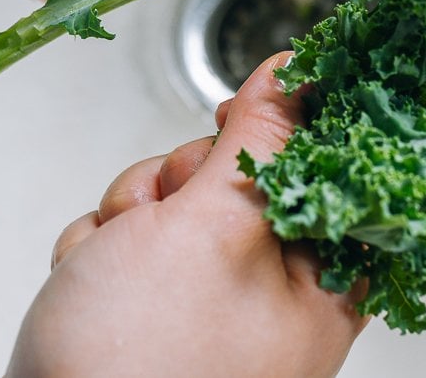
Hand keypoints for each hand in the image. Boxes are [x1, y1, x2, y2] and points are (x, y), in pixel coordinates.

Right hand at [5, 53, 368, 377]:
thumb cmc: (140, 367)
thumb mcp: (213, 230)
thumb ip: (260, 142)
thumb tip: (300, 75)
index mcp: (321, 284)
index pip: (331, 170)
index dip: (286, 128)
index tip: (239, 112)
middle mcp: (272, 294)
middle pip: (242, 174)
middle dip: (185, 180)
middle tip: (169, 212)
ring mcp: (209, 300)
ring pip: (178, 197)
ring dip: (135, 213)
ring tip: (118, 263)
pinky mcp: (154, 305)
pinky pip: (134, 235)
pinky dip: (105, 248)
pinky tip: (93, 285)